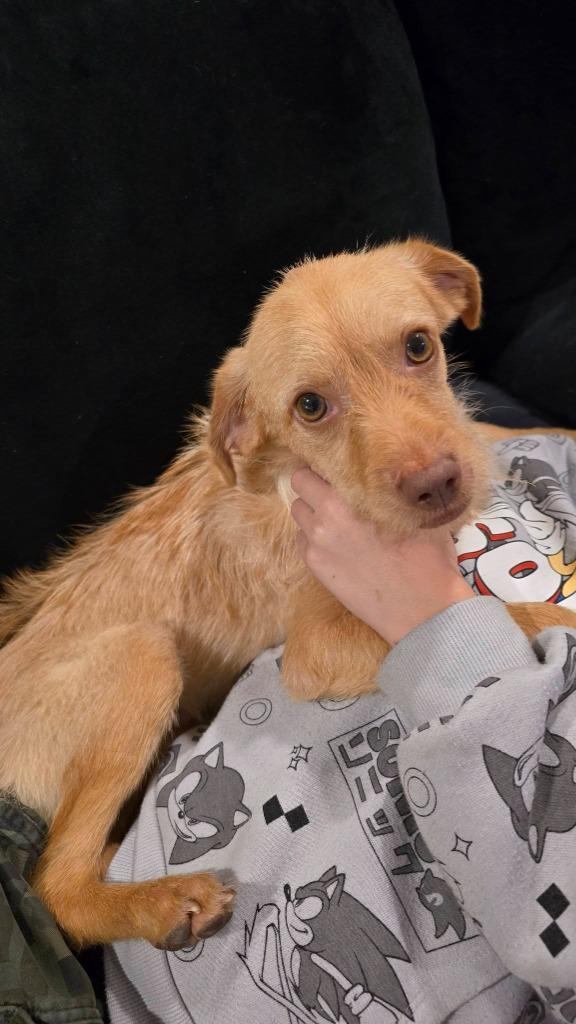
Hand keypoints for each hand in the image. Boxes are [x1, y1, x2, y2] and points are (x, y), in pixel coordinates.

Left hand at [291, 468, 474, 644]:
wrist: (422, 609)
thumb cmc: (428, 557)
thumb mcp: (417, 510)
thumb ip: (394, 487)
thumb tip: (392, 470)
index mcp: (350, 496)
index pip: (314, 465)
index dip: (325, 463)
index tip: (336, 466)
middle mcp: (326, 516)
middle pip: (298, 484)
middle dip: (313, 483)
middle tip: (334, 489)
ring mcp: (317, 543)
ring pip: (298, 512)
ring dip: (312, 510)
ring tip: (337, 518)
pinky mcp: (315, 567)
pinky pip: (303, 540)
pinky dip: (313, 537)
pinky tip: (338, 543)